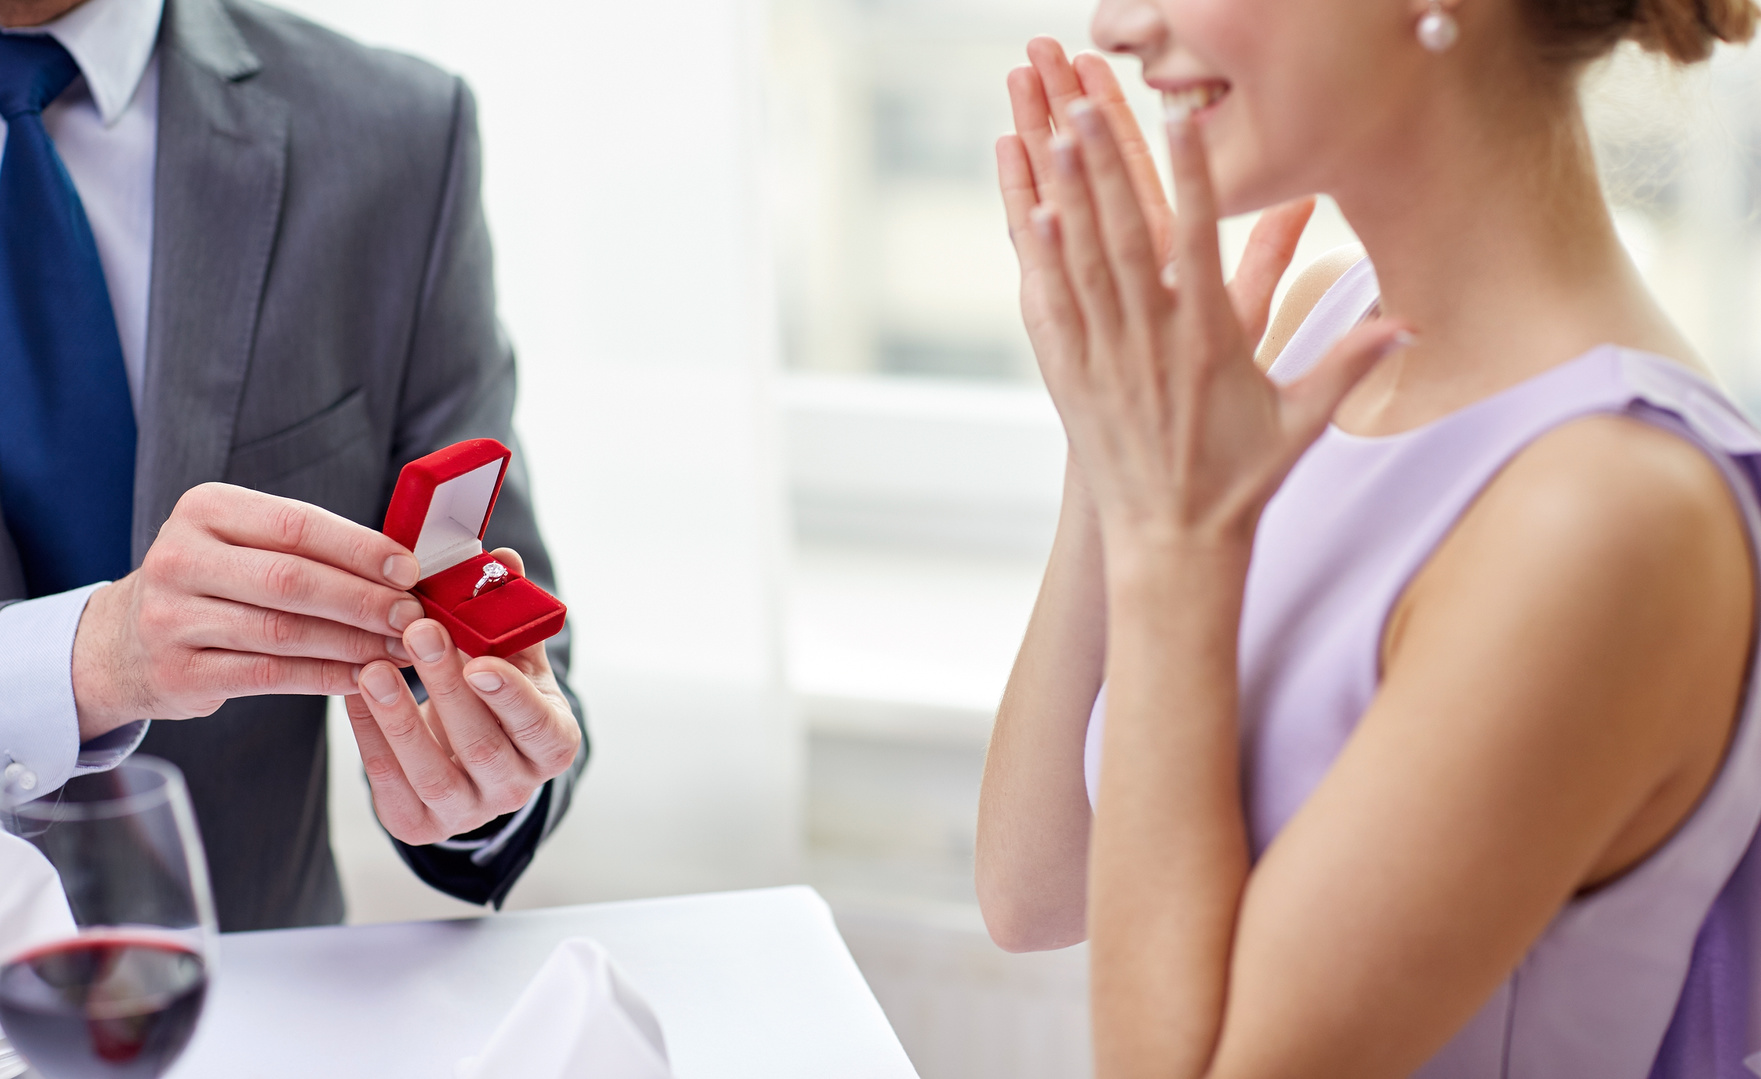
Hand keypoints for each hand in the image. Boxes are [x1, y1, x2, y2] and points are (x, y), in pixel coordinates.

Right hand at [72, 483, 422, 737]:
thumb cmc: (214, 581)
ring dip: (353, 643)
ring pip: (284, 632)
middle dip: (364, 600)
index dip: (360, 548)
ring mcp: (172, 618)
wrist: (124, 640)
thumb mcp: (243, 542)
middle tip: (412, 616)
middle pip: (292, 580)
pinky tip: (363, 678)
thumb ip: (309, 546)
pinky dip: (325, 677)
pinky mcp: (178, 672)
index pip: (297, 524)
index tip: (408, 569)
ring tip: (399, 649)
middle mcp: (180, 558)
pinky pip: (270, 675)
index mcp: (205, 509)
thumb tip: (402, 566)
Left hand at [343, 549, 580, 845]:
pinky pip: (389, 785)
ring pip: (431, 773)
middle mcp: (516, 786)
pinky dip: (369, 737)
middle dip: (445, 686)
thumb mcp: (514, 660)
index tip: (479, 660)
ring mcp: (467, 812)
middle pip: (481, 745)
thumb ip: (508, 615)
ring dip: (398, 717)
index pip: (539, 725)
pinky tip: (353, 694)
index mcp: (552, 744)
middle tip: (418, 632)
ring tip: (372, 668)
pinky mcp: (420, 824)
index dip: (510, 696)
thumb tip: (502, 559)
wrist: (472, 760)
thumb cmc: (497, 698)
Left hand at [1007, 92, 1407, 552]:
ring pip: (1083, 263)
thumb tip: (1411, 323)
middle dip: (1110, 165)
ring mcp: (1106, 360)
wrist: (1173, 544)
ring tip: (1056, 133)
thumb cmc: (1240, 481)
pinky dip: (1041, 259)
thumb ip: (1351, 363)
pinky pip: (1053, 308)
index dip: (1192, 177)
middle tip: (1090, 101)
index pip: (1203, 243)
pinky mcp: (1071, 379)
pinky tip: (1031, 213)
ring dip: (1069, 196)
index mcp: (1209, 345)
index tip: (1181, 120)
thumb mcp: (1303, 420)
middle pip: (1130, 237)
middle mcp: (1152, 344)